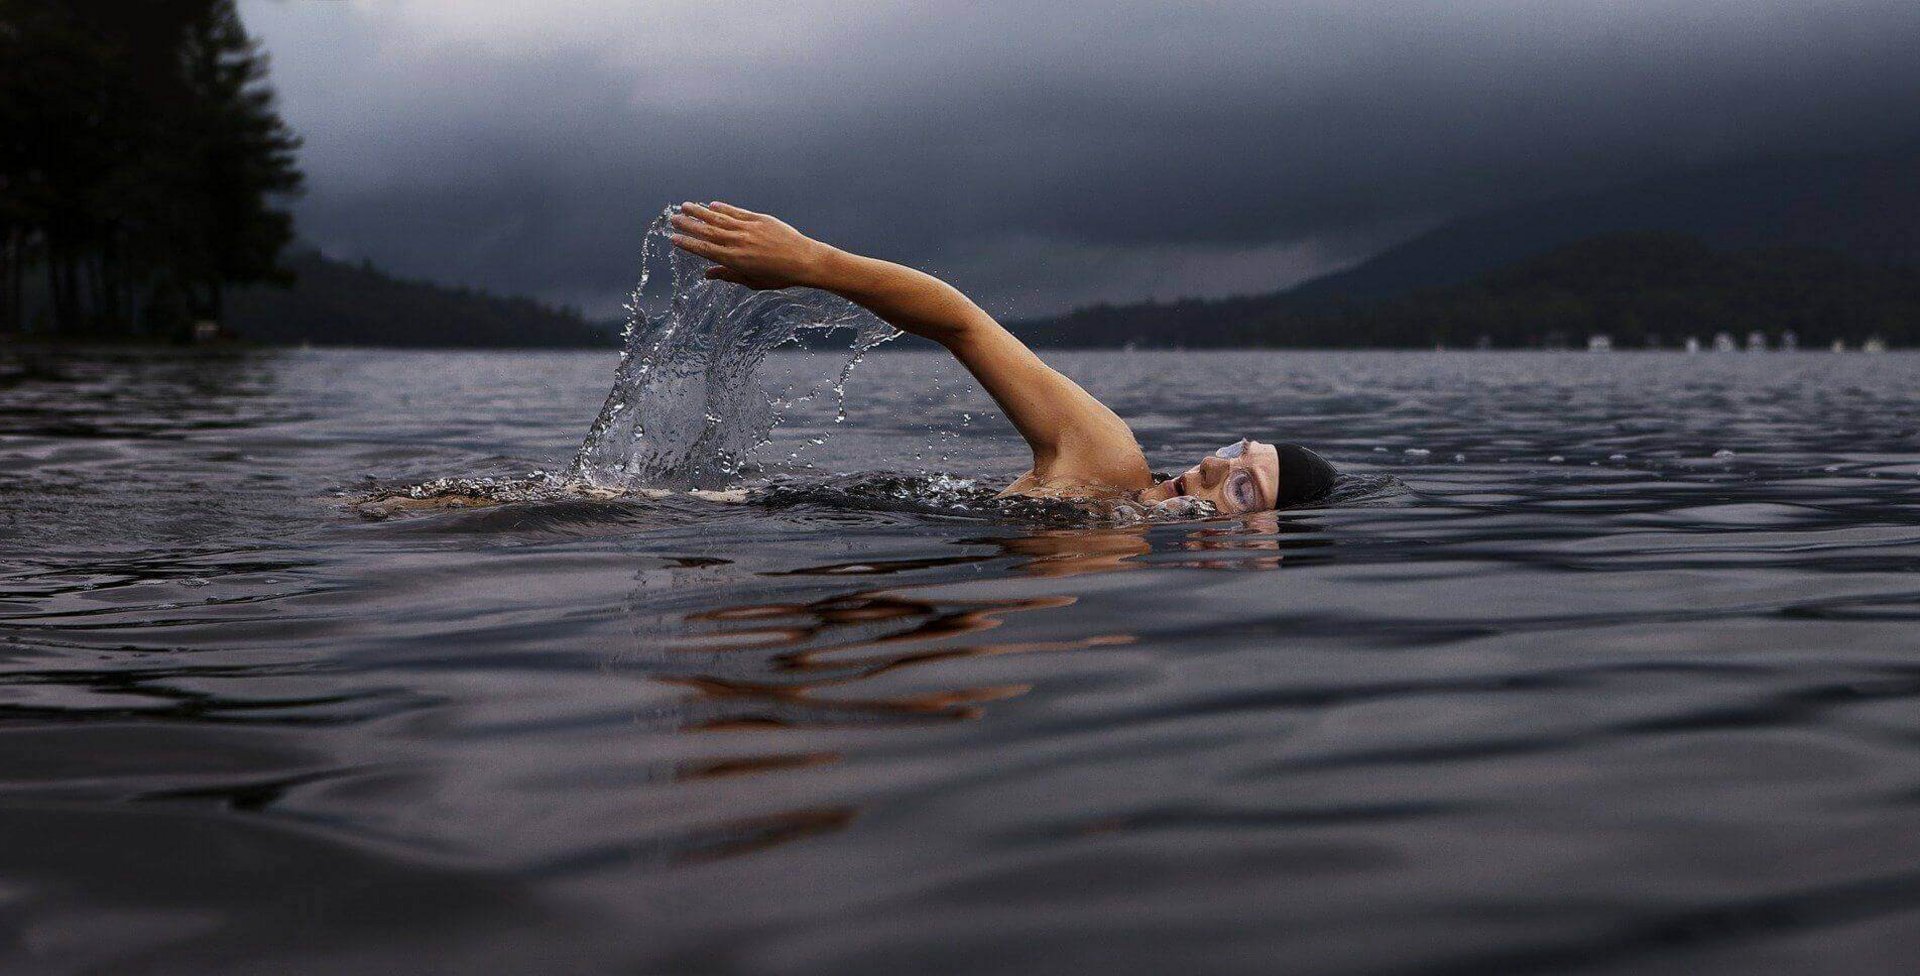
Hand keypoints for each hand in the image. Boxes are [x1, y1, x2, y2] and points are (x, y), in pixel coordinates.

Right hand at [669, 202, 835, 289]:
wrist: (805, 260)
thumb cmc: (779, 276)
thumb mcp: (752, 281)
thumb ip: (729, 276)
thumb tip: (707, 275)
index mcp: (734, 260)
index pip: (704, 250)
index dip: (688, 244)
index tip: (673, 238)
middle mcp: (738, 242)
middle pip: (707, 232)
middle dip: (688, 225)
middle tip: (672, 218)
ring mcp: (748, 229)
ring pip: (719, 218)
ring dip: (700, 212)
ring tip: (685, 206)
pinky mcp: (759, 219)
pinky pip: (737, 212)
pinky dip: (723, 208)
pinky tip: (712, 205)